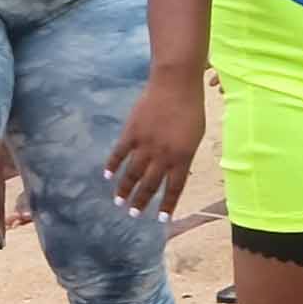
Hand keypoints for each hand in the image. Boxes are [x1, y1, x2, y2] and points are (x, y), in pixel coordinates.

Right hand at [107, 66, 205, 216]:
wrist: (175, 84)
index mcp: (182, 157)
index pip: (174, 188)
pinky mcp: (131, 133)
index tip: (161, 219)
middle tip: (133, 214)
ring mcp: (145, 145)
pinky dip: (112, 165)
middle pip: (150, 184)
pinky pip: (119, 154)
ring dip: (125, 190)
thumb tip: (175, 170)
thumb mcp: (195, 135)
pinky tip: (107, 175)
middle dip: (141, 201)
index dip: (167, 204)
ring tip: (118, 202)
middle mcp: (163, 156)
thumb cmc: (191, 108)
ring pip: (132, 174)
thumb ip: (184, 154)